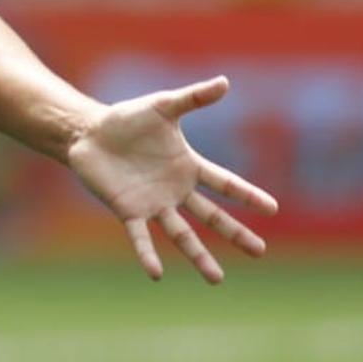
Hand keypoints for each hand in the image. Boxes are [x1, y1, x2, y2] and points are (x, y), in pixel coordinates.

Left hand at [65, 76, 277, 283]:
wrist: (89, 133)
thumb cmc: (127, 119)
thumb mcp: (163, 106)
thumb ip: (194, 97)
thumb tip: (225, 82)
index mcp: (188, 166)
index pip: (224, 183)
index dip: (247, 195)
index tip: (272, 208)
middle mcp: (175, 190)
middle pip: (211, 216)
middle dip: (235, 234)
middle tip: (260, 252)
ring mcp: (153, 203)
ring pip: (182, 234)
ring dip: (199, 256)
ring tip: (217, 279)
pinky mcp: (128, 210)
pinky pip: (140, 236)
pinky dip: (147, 254)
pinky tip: (157, 273)